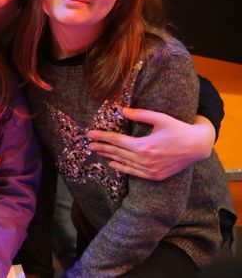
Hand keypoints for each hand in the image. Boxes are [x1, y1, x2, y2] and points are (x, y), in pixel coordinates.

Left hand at [87, 107, 214, 179]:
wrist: (197, 147)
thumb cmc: (178, 129)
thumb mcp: (160, 118)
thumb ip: (140, 114)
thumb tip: (121, 110)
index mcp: (144, 145)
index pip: (117, 140)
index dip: (102, 136)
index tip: (90, 134)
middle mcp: (145, 160)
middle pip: (117, 152)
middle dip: (101, 146)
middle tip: (89, 142)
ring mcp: (150, 170)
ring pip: (123, 162)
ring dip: (108, 156)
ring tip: (97, 151)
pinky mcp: (155, 175)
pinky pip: (133, 173)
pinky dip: (122, 168)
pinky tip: (112, 163)